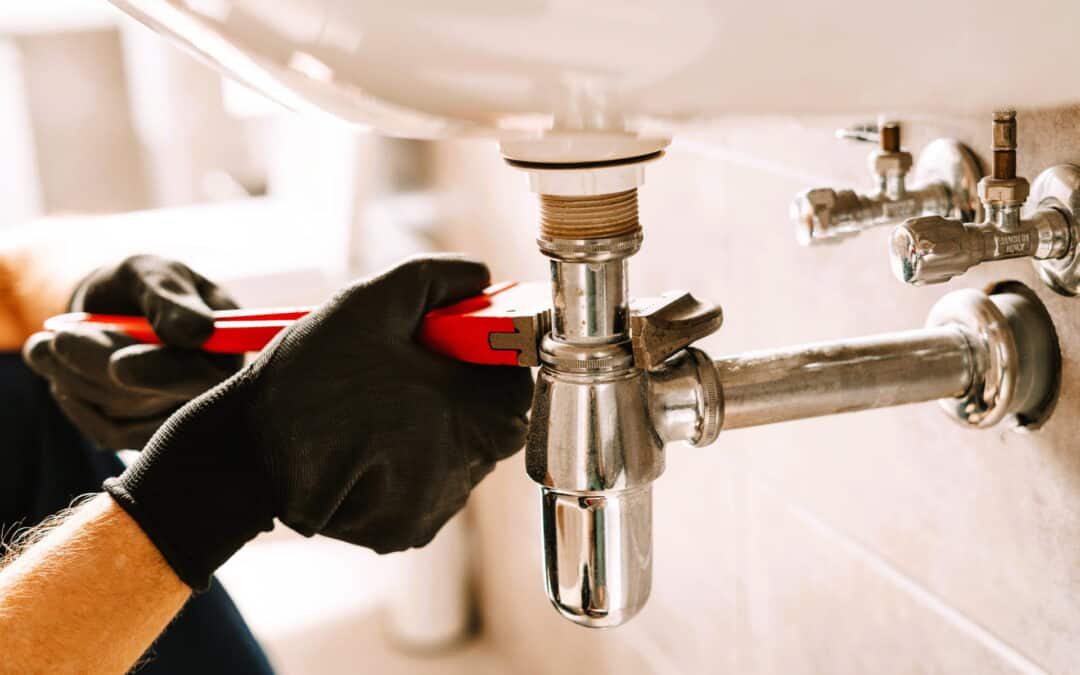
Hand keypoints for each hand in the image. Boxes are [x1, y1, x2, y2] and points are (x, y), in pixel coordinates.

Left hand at [23, 255, 242, 449]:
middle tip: (57, 339)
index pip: (209, 376)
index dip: (164, 374)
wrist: (116, 307)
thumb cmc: (144, 284)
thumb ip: (171, 297)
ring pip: (125, 412)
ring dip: (76, 375)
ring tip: (46, 343)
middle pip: (162, 401)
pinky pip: (107, 432)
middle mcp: (215, 391)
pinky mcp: (146, 436)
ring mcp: (180, 419)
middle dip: (103, 369)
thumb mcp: (154, 272)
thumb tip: (197, 332)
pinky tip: (56, 367)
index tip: (120, 364)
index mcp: (231, 348)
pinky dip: (72, 397)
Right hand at [103, 255, 533, 589]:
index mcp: (466, 410)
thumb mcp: (368, 304)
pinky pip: (433, 487)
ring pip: (463, 454)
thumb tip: (481, 277)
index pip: (519, 380)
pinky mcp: (408, 532)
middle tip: (415, 372)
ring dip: (439, 427)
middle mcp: (461, 468)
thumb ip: (436, 280)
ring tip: (381, 408)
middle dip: (465, 391)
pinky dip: (413, 463)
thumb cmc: (304, 376)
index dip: (494, 354)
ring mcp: (436, 506)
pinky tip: (371, 444)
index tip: (463, 342)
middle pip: (495, 420)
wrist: (241, 453)